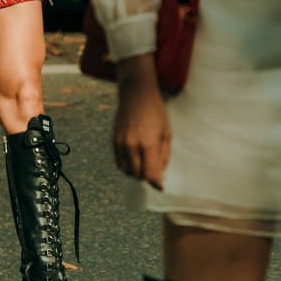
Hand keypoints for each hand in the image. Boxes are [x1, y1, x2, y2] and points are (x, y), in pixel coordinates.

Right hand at [112, 54, 170, 190]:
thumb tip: (160, 176)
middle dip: (147, 177)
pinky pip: (119, 163)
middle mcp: (132, 145)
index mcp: (148, 143)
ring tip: (144, 163)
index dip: (157, 183)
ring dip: (136, 172)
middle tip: (154, 171)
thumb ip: (163, 156)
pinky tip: (135, 158)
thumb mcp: (166, 133)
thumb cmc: (156, 112)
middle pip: (138, 175)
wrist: (136, 94)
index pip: (150, 174)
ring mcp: (121, 143)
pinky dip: (127, 166)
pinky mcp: (114, 140)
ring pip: (127, 171)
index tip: (161, 186)